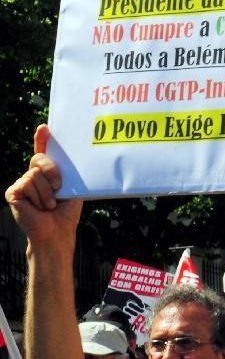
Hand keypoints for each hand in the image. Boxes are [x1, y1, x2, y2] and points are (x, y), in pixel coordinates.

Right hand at [5, 125, 81, 247]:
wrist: (57, 231)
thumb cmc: (66, 211)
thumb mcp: (72, 188)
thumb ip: (67, 172)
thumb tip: (77, 156)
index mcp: (47, 173)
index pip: (43, 152)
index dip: (42, 139)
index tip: (45, 127)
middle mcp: (32, 175)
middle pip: (39, 159)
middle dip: (52, 171)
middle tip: (59, 186)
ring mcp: (21, 183)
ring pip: (34, 174)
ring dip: (47, 192)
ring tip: (49, 205)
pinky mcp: (13, 192)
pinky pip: (26, 185)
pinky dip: (38, 197)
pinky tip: (39, 207)